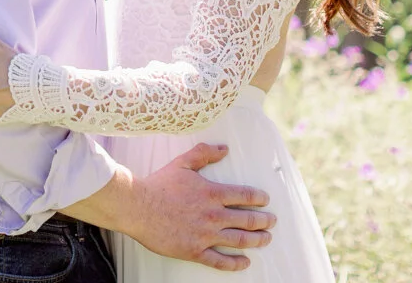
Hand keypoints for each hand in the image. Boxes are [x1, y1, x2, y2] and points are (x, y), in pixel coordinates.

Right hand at [128, 144, 274, 270]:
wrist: (138, 207)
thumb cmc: (159, 185)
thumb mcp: (182, 163)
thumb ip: (204, 154)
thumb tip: (224, 148)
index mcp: (212, 193)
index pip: (245, 196)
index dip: (259, 198)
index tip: (266, 201)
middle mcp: (213, 215)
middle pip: (247, 220)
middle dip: (264, 221)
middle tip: (272, 222)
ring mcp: (205, 235)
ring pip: (239, 240)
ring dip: (256, 240)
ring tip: (266, 239)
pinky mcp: (195, 251)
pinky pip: (220, 261)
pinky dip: (235, 263)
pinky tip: (245, 262)